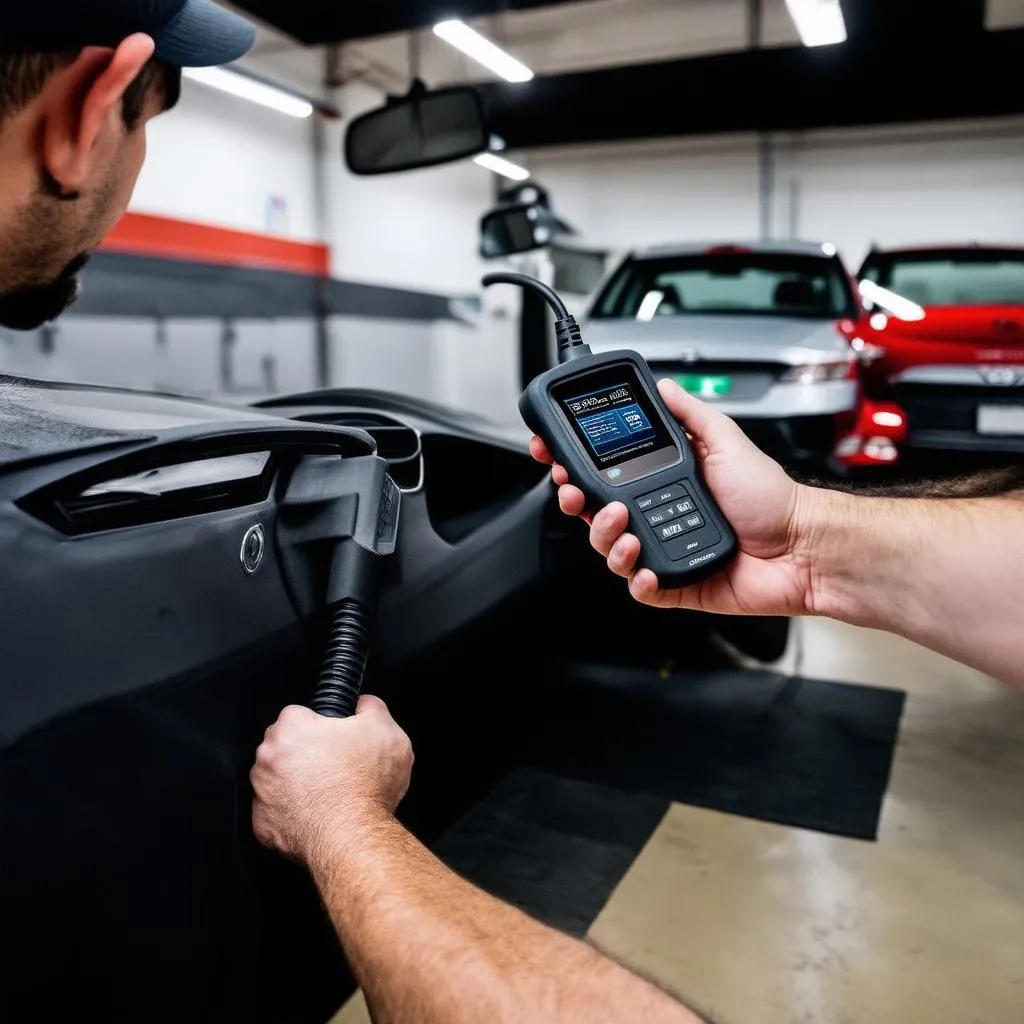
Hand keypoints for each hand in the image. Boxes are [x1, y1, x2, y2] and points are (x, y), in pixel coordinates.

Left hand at [251, 696, 413, 863]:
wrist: (352, 835)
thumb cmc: (364, 785)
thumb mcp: (386, 730)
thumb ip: (371, 707)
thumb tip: (364, 704)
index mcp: (291, 728)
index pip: (300, 714)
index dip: (322, 725)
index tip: (335, 738)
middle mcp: (268, 757)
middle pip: (285, 746)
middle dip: (307, 753)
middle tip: (336, 766)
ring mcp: (262, 793)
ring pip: (278, 779)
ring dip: (297, 783)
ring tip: (329, 792)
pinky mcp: (263, 825)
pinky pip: (276, 812)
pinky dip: (293, 812)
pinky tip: (317, 813)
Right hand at [530, 378, 814, 615]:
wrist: (802, 545)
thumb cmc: (771, 498)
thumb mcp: (725, 440)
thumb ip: (690, 413)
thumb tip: (664, 386)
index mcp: (662, 482)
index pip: (604, 473)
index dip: (574, 466)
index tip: (553, 454)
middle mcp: (657, 516)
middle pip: (595, 514)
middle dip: (577, 502)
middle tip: (577, 491)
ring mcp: (664, 551)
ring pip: (609, 551)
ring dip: (605, 538)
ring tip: (625, 525)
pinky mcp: (676, 585)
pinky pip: (640, 590)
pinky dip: (636, 580)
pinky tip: (643, 567)